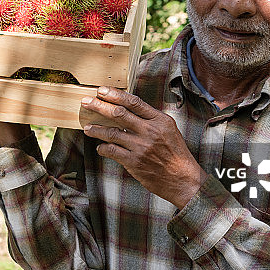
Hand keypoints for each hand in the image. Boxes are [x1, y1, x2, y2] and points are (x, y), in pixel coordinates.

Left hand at [81, 86, 206, 208]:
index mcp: (160, 120)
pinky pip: (112, 151)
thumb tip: (127, 108)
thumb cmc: (175, 153)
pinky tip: (99, 147)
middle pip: (119, 114)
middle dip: (99, 106)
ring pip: (112, 133)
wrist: (183, 179)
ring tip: (87, 128)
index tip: (101, 91)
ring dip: (96, 130)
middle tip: (86, 102)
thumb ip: (150, 118)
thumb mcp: (169, 129)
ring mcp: (141, 147)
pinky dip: (103, 148)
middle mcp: (150, 131)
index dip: (115, 95)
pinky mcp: (134, 162)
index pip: (133, 102)